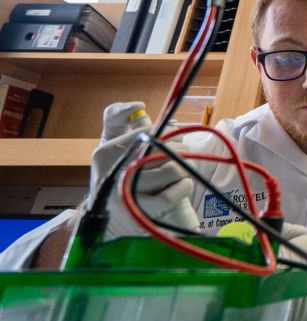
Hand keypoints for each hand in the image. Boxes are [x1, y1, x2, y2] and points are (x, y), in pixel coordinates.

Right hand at [88, 102, 197, 239]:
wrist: (109, 214)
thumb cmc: (119, 171)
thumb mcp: (113, 143)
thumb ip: (118, 118)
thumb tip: (137, 106)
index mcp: (106, 152)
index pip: (149, 133)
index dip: (168, 133)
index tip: (172, 136)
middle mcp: (113, 172)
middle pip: (164, 149)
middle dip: (179, 149)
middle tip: (181, 154)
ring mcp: (125, 195)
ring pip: (173, 170)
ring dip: (186, 167)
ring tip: (183, 169)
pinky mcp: (140, 212)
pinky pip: (172, 195)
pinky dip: (185, 187)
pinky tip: (184, 184)